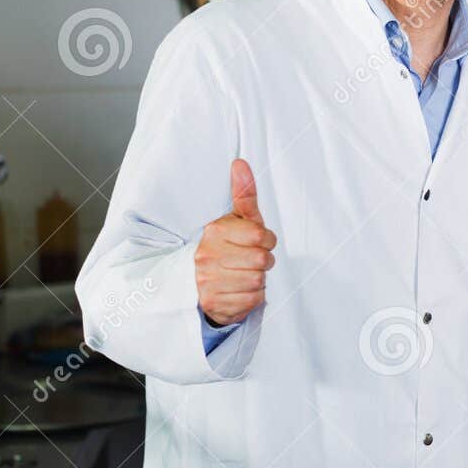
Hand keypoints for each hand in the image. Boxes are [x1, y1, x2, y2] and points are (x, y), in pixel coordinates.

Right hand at [195, 158, 276, 326]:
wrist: (200, 283)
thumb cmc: (227, 247)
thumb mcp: (237, 220)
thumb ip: (244, 194)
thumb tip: (240, 163)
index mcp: (214, 231)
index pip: (260, 236)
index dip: (267, 240)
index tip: (259, 242)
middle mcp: (207, 255)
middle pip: (262, 260)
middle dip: (263, 261)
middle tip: (251, 260)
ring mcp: (207, 282)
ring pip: (258, 281)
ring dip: (258, 280)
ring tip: (244, 274)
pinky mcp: (213, 304)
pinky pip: (252, 300)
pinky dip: (252, 297)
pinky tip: (240, 289)